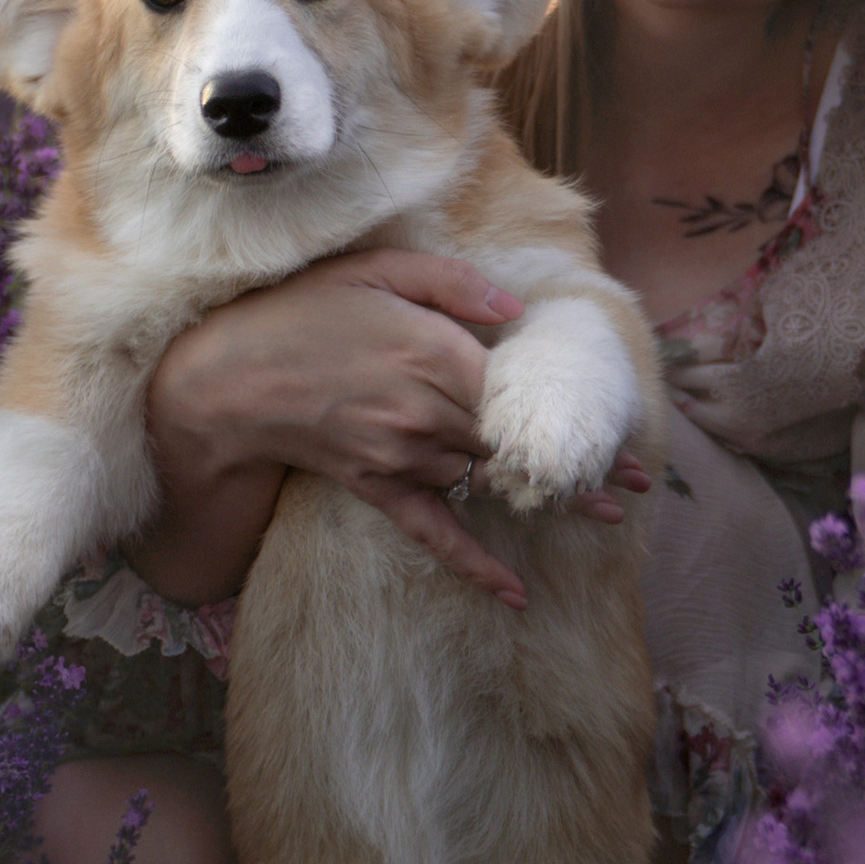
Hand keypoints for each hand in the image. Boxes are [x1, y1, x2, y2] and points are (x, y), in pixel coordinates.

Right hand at [149, 248, 642, 606]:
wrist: (228, 379)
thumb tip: (517, 313)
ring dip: (539, 501)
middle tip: (636, 487)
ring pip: (483, 482)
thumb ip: (452, 284)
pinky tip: (515, 595)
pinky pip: (433, 533)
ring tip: (598, 515)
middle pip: (516, 447)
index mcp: (434, 354)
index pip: (522, 395)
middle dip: (578, 469)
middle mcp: (424, 413)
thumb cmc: (304, 310)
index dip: (575, 419)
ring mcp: (400, 457)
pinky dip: (475, 566)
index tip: (626, 440)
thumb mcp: (378, 269)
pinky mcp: (377, 488)